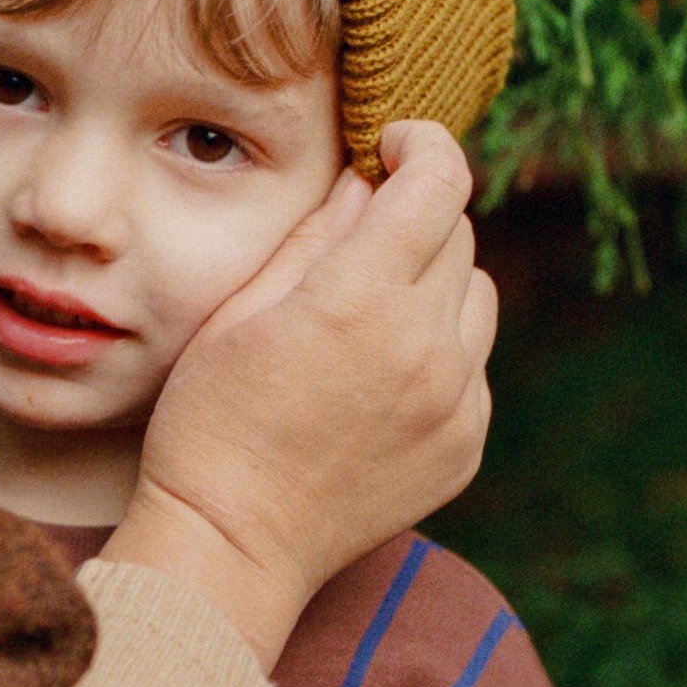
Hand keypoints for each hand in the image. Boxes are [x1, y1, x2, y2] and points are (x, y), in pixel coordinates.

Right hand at [101, 122, 496, 671]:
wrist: (231, 542)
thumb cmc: (210, 421)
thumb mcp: (240, 310)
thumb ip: (315, 237)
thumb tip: (367, 179)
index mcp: (361, 300)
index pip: (438, 181)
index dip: (422, 144)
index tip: (392, 146)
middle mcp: (425, 348)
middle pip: (458, 235)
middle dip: (414, 217)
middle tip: (359, 239)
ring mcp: (455, 403)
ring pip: (476, 297)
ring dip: (435, 283)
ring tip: (370, 314)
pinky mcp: (464, 445)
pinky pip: (472, 365)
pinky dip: (438, 352)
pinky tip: (377, 379)